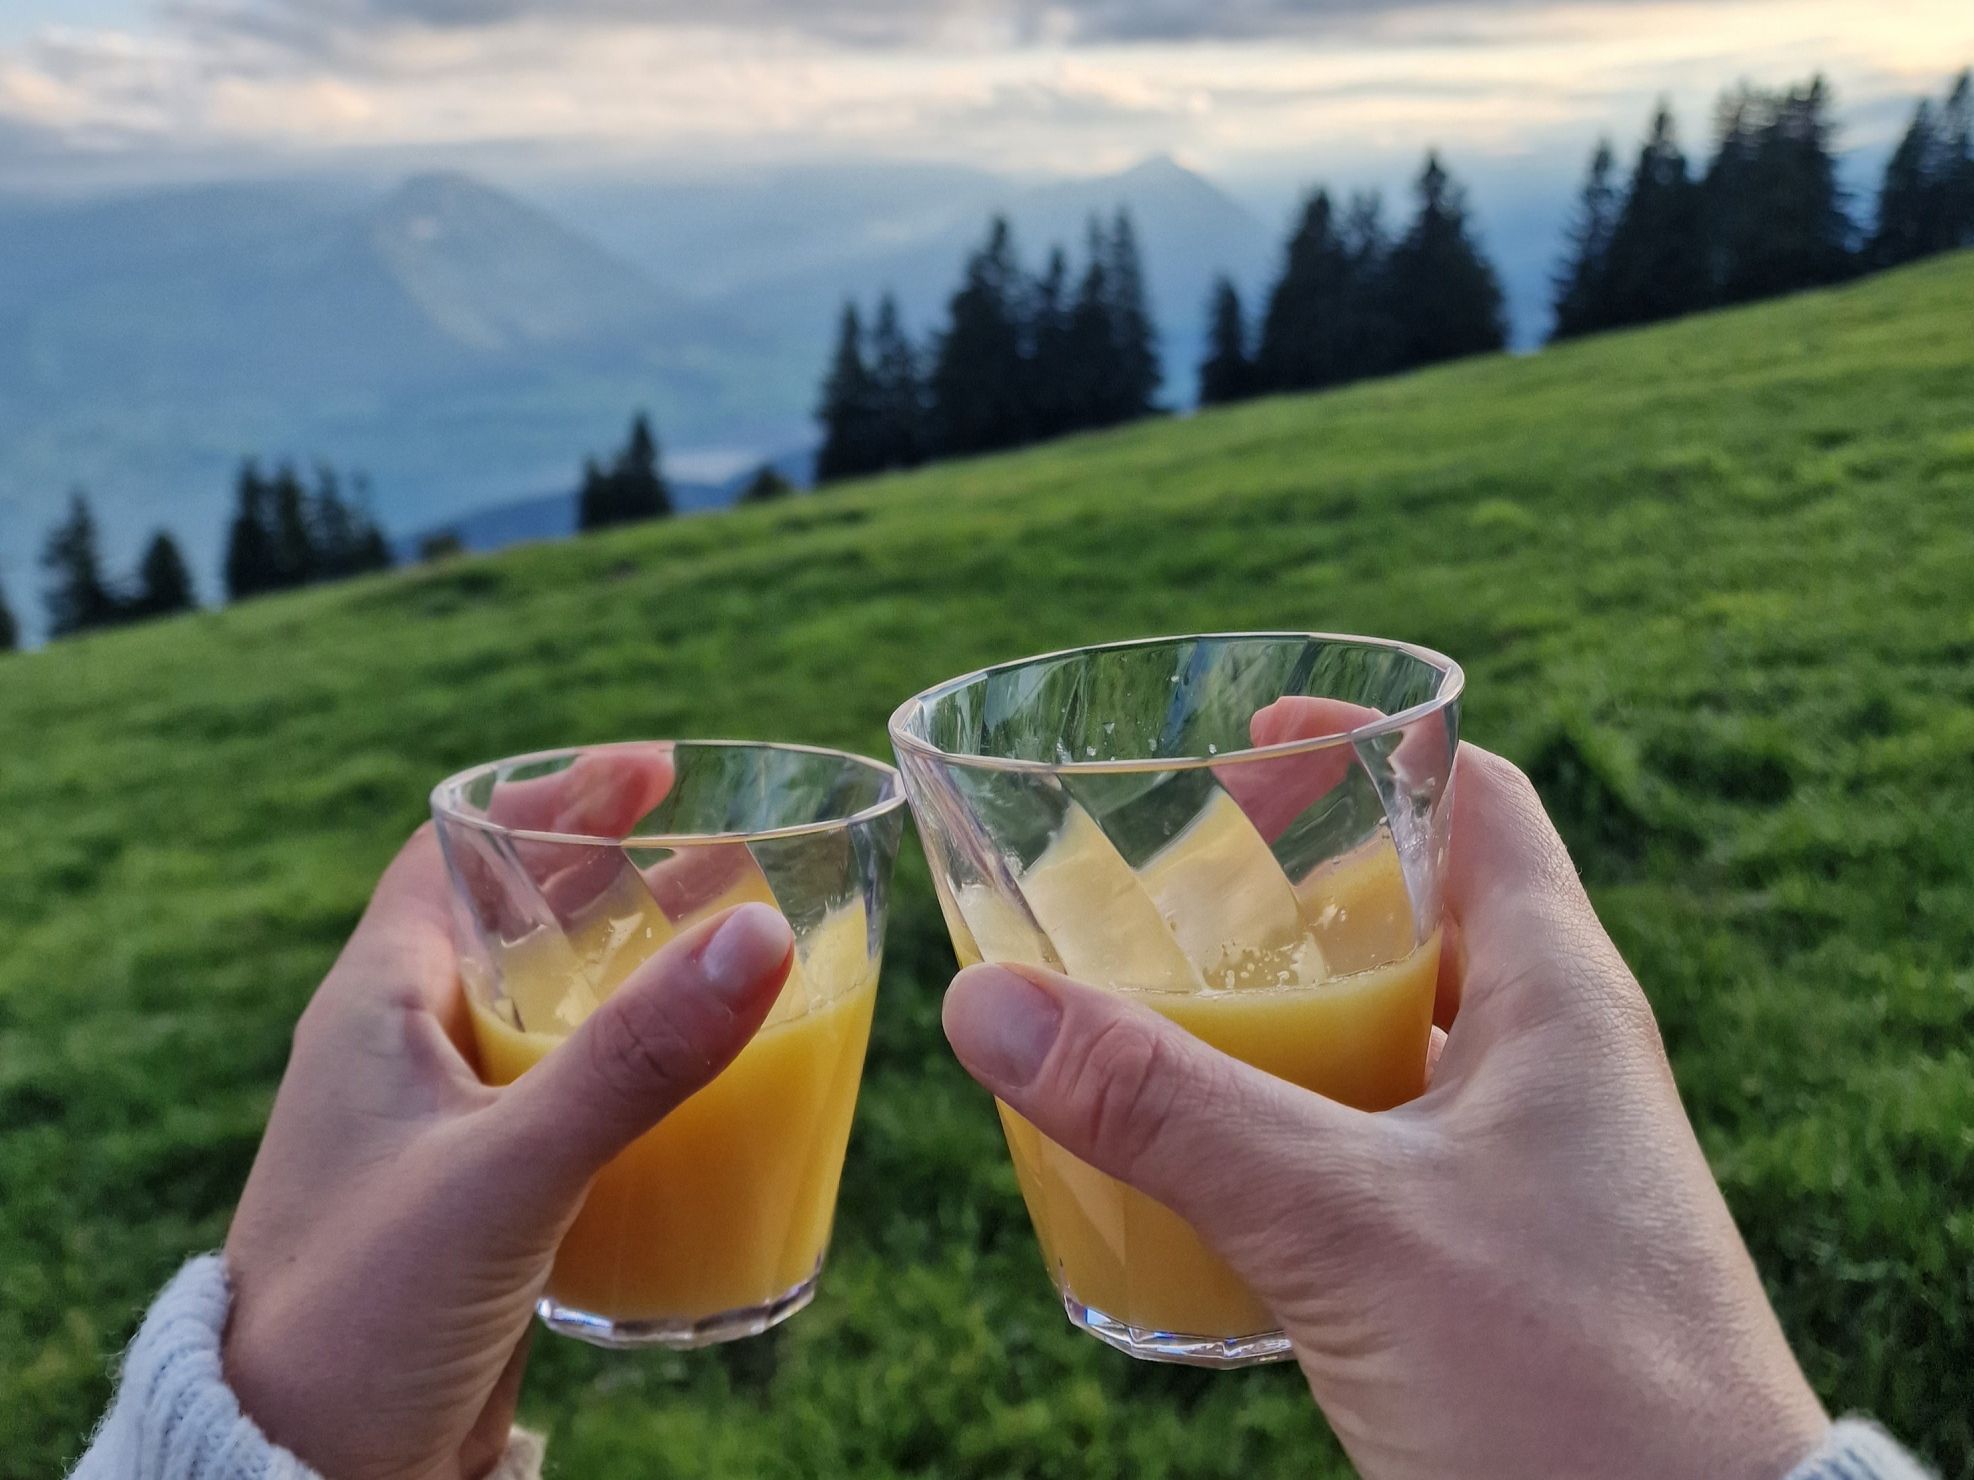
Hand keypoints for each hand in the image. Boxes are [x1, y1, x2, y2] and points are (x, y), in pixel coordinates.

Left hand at [222, 755, 795, 1479]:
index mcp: (374, 1008)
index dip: (552, 800)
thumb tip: (762, 934)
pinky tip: (695, 1085)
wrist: (297, 1479)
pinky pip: (560, 1101)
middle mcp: (401, 1055)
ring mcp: (437, 1133)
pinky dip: (629, 1069)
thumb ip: (633, 1061)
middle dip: (618, 879)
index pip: (457, 853)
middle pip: (515, 924)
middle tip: (720, 850)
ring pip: (546, 1015)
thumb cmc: (365, 1313)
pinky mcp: (474, 1206)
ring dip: (632, 973)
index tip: (654, 771)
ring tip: (728, 944)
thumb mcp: (507, 1173)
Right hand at [941, 743, 1829, 1479]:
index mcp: (1558, 995)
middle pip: (1415, 915)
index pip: (1476, 799)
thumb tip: (989, 1003)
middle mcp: (1553, 1062)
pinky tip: (1204, 1169)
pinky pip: (1380, 1149)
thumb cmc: (1566, 1379)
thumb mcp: (1345, 1223)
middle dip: (1287, 893)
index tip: (1248, 740)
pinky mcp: (1497, 1256)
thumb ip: (1168, 1109)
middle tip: (1164, 893)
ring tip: (1153, 1020)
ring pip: (1389, 1042)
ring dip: (1278, 1021)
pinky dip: (1290, 1131)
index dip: (1366, 747)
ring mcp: (1529, 1166)